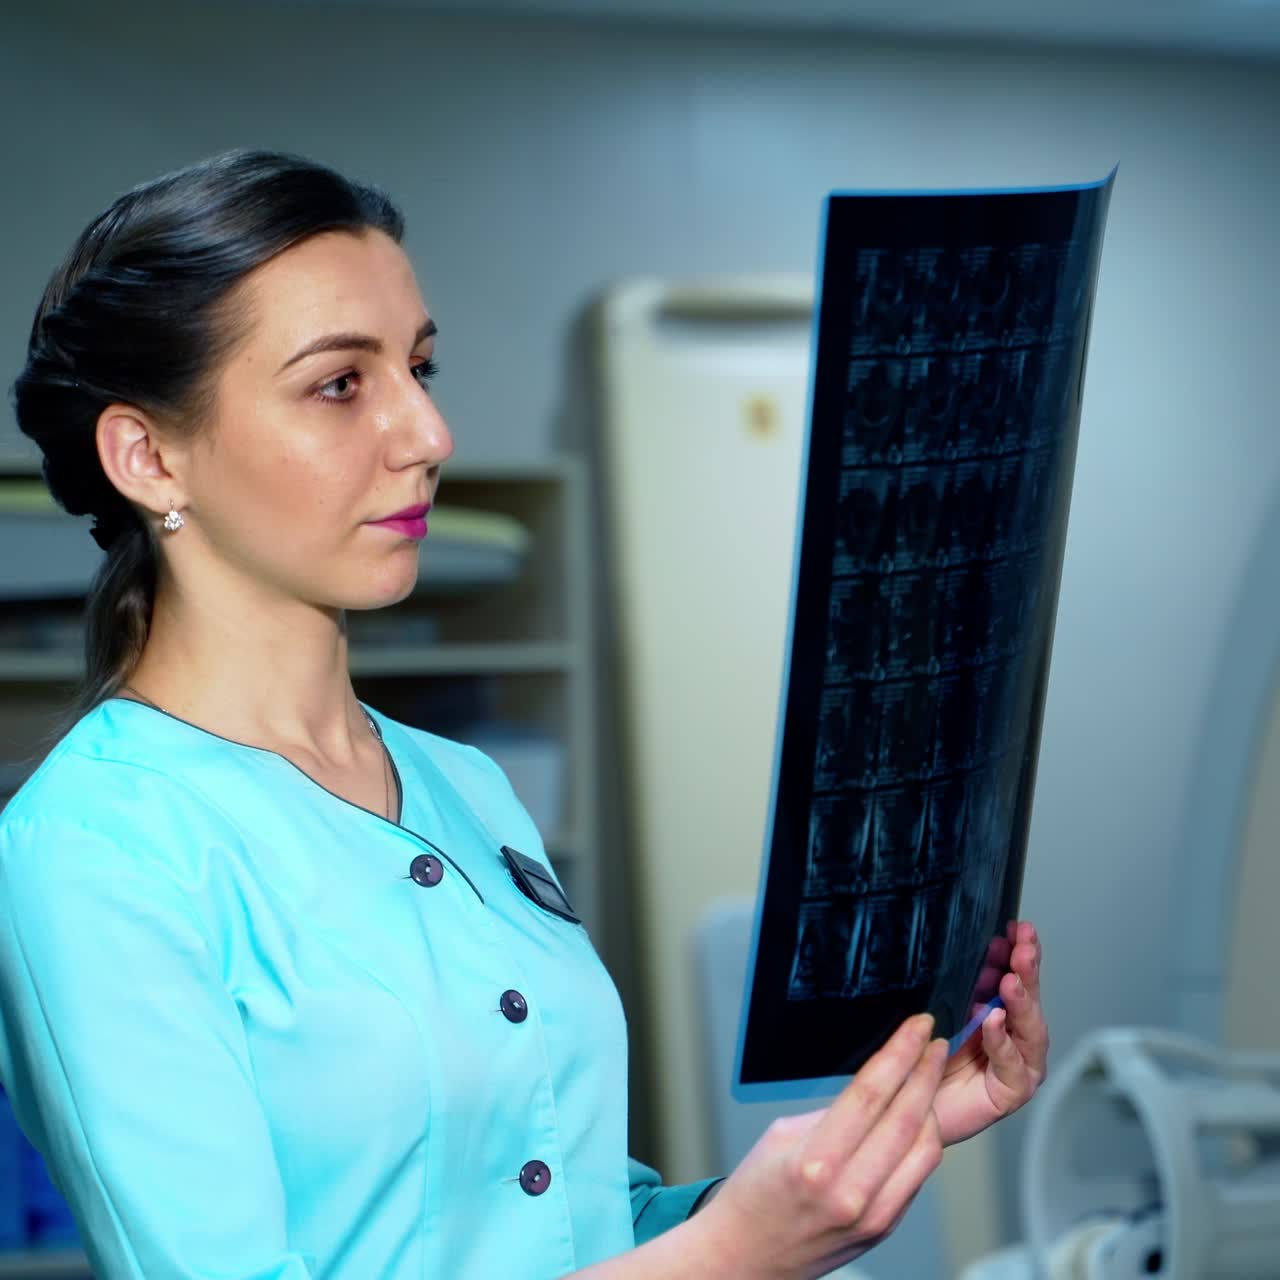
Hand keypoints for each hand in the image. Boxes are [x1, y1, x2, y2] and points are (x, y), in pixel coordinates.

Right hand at [695, 1014, 947, 1279]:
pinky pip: (918, 1175)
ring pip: (925, 1149)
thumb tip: (874, 1084)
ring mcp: (873, 1216)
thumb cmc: (755, 1195)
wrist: (747, 1257)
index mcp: (816, 1163)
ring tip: (928, 1076)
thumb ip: (831, 1113)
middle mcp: (850, 1193)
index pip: (871, 1094)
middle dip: (926, 1071)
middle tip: (935, 1042)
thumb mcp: (781, 1137)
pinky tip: (918, 1118)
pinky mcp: (885, 1228)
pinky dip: (923, 1141)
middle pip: (906, 1118)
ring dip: (931, 1106)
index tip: (917, 1028)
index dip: (900, 1053)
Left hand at [933, 919, 1046, 1146]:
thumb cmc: (924, 1059)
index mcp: (999, 1013)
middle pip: (1029, 999)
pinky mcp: (1010, 1092)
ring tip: (1012, 980)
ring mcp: (1017, 1065)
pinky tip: (994, 1020)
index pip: (1016, 978)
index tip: (1018, 927)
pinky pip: (1012, 1065)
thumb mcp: (941, 1010)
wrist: (910, 1105)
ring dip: (1022, 1002)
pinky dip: (1002, 1041)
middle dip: (1028, 969)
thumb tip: (970, 948)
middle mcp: (1014, 1038)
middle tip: (1024, 945)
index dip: (1020, 953)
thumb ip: (959, 986)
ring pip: (1030, 1030)